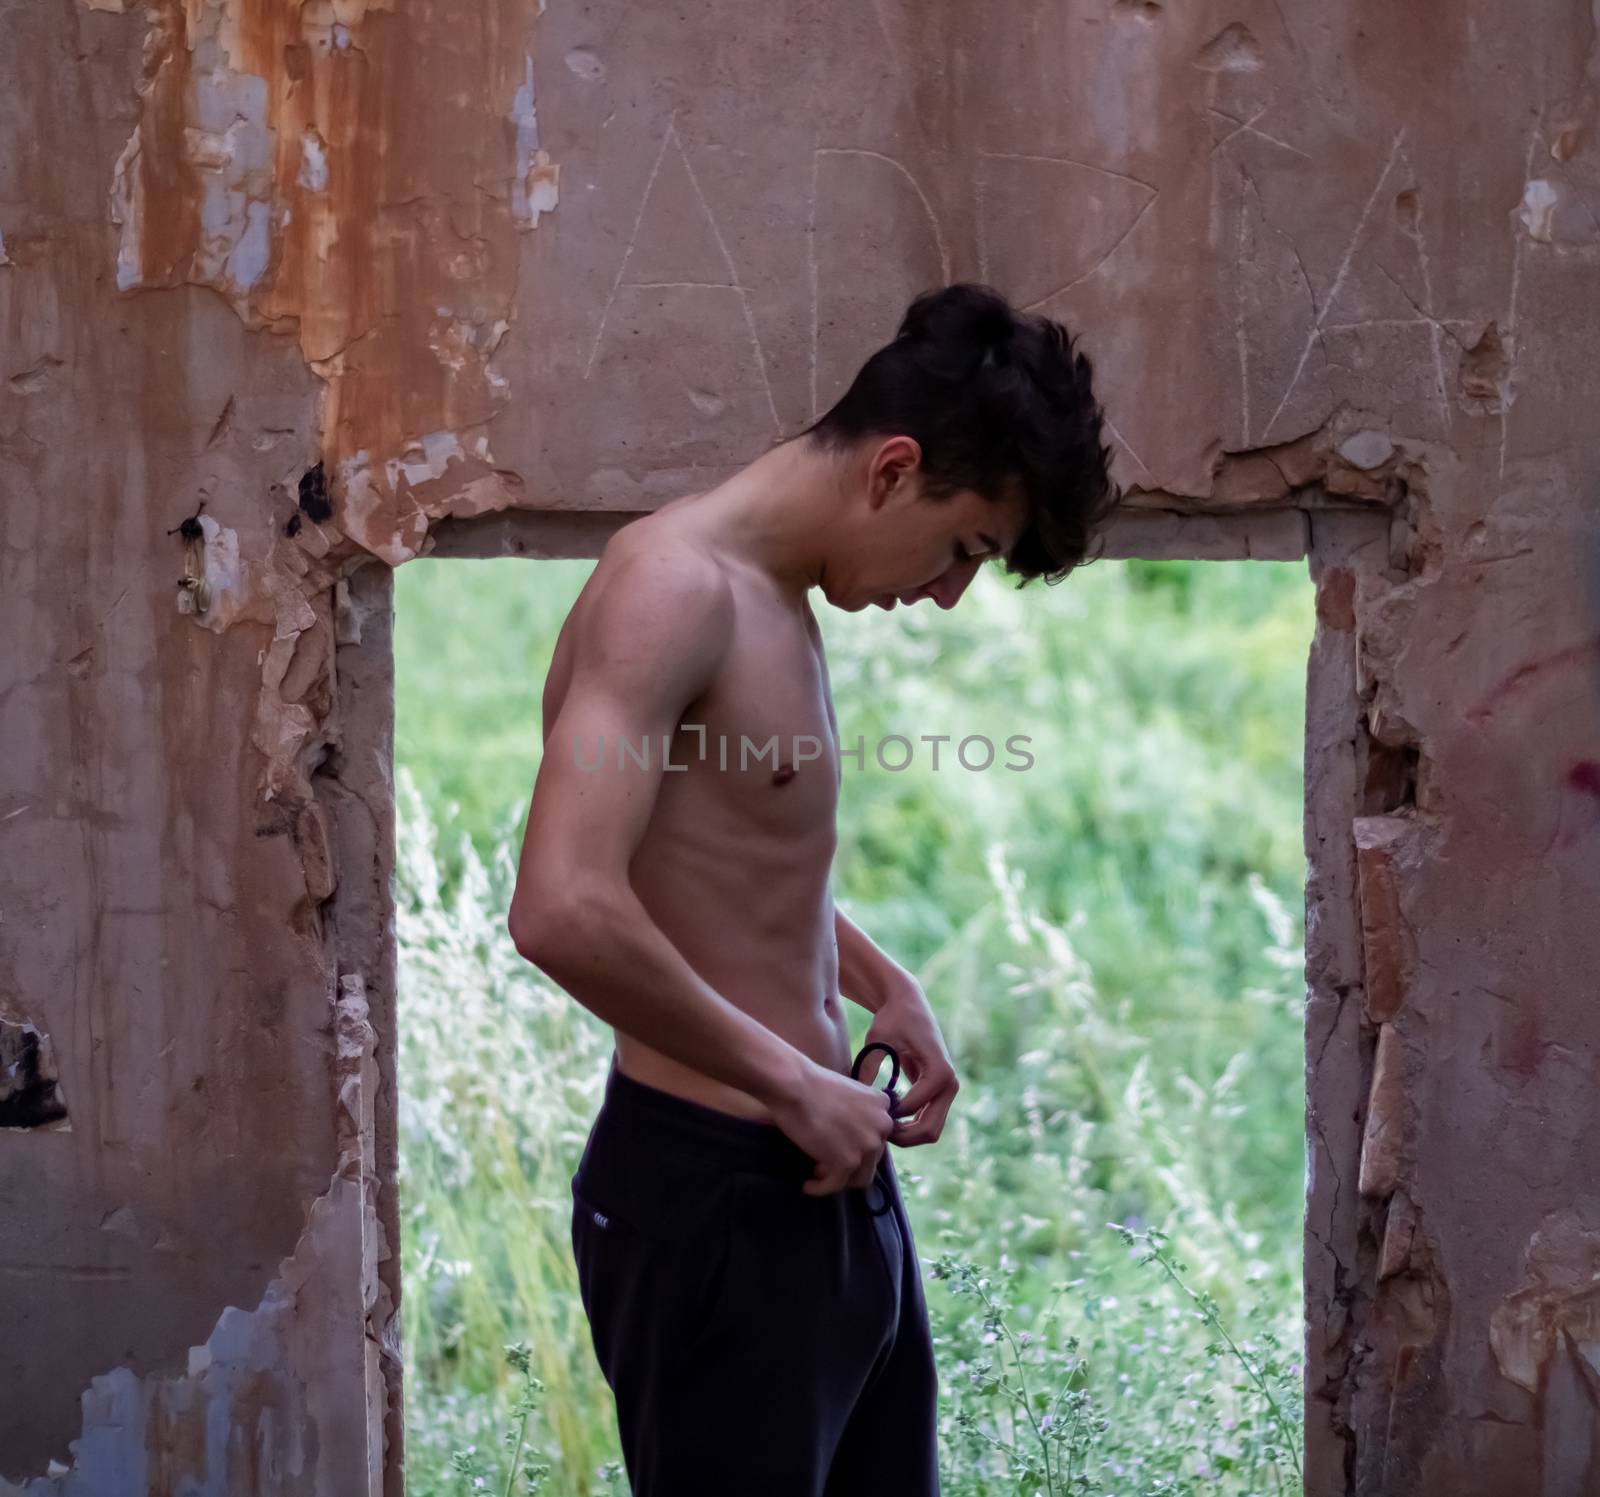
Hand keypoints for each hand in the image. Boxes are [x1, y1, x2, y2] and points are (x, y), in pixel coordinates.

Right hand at [766, 1061, 896, 1196]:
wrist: (795, 1086)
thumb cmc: (811, 1084)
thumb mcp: (848, 1093)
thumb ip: (858, 1113)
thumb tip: (851, 1138)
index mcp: (882, 1104)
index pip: (877, 1135)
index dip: (858, 1143)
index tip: (838, 1144)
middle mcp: (882, 1125)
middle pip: (871, 1157)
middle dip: (848, 1161)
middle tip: (823, 1161)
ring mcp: (868, 1145)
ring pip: (860, 1177)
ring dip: (840, 1177)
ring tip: (817, 1173)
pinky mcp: (848, 1161)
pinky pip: (836, 1185)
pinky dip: (822, 1188)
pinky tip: (808, 1186)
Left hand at [860, 983, 958, 1146]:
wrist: (908, 1004)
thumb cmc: (892, 1019)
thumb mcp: (877, 1039)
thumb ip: (868, 1067)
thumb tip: (857, 1098)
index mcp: (939, 1070)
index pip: (914, 1107)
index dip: (888, 1114)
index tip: (866, 1107)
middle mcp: (950, 1082)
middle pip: (930, 1129)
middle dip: (902, 1137)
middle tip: (875, 1129)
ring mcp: (948, 1089)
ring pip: (931, 1130)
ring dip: (906, 1135)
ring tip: (880, 1124)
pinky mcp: (941, 1092)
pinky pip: (929, 1122)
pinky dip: (910, 1128)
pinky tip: (887, 1117)